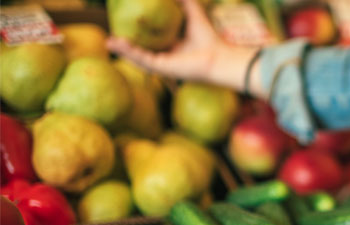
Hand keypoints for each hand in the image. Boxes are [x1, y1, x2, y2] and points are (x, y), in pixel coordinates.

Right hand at [106, 0, 261, 93]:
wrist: (218, 57)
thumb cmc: (209, 37)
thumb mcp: (192, 12)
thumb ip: (184, 0)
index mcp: (171, 45)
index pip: (149, 38)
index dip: (135, 31)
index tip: (121, 20)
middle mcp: (165, 55)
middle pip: (139, 50)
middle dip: (124, 44)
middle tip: (110, 34)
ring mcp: (162, 63)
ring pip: (137, 56)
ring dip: (123, 50)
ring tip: (108, 41)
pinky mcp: (162, 69)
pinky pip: (142, 60)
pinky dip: (129, 53)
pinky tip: (118, 44)